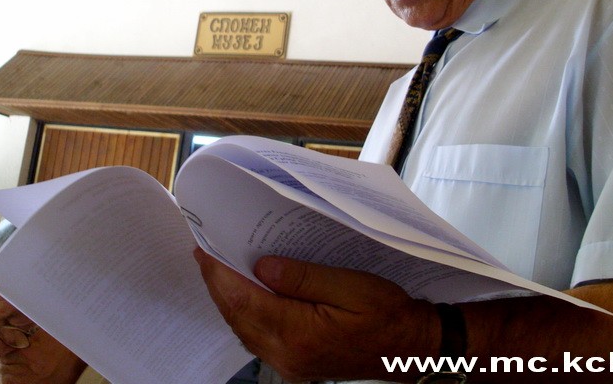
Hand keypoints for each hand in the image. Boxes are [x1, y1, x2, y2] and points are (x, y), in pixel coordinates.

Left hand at [194, 249, 438, 381]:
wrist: (409, 348)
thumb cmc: (387, 314)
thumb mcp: (351, 286)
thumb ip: (304, 277)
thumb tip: (261, 266)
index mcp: (299, 333)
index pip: (244, 301)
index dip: (219, 274)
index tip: (203, 249)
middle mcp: (286, 355)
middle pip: (237, 317)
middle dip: (217, 284)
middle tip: (205, 252)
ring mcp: (289, 363)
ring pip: (244, 329)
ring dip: (229, 299)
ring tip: (220, 268)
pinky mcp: (295, 363)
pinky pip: (258, 337)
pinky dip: (246, 313)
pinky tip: (246, 294)